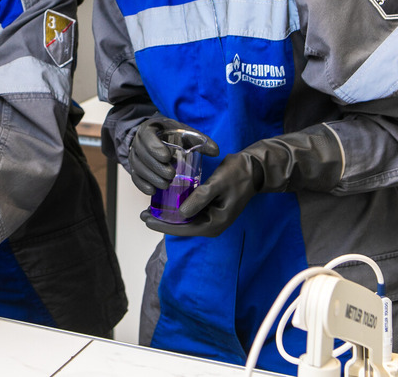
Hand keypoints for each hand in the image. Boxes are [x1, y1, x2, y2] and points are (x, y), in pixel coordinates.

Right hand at [128, 117, 217, 195]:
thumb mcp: (184, 133)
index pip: (147, 137)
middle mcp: (138, 142)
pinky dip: (143, 186)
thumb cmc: (172, 135)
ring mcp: (134, 156)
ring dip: (151, 178)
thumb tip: (216, 151)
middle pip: (142, 156)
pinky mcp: (134, 169)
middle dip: (156, 167)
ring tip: (165, 185)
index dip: (155, 147)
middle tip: (171, 175)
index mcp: (149, 129)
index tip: (167, 156)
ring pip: (138, 168)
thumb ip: (199, 140)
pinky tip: (153, 191)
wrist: (156, 137)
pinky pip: (135, 178)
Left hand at [142, 128, 342, 236]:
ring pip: (185, 221)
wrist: (255, 168)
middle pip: (183, 227)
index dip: (164, 225)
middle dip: (162, 221)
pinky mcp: (210, 210)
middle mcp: (213, 224)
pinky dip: (177, 209)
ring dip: (168, 216)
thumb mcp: (218, 183)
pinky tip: (165, 202)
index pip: (184, 229)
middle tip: (142, 214)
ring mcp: (212, 218)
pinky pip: (190, 213)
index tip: (147, 219)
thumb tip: (181, 213)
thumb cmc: (238, 173)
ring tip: (149, 209)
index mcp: (215, 223)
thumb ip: (201, 198)